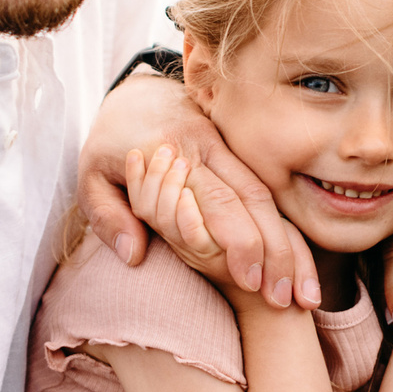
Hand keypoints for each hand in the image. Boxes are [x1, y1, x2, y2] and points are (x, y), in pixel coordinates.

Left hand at [77, 71, 321, 308]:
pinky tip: (297, 262)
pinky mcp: (235, 155)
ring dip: (286, 243)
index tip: (249, 283)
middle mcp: (207, 150)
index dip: (237, 242)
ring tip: (302, 291)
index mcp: (174, 152)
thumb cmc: (108, 143)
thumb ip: (108, 217)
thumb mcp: (90, 178)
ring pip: (266, 195)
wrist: (135, 95)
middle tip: (283, 297)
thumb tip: (134, 256)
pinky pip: (266, 190)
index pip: (216, 202)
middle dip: (274, 249)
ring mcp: (226, 150)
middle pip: (253, 199)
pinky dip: (283, 227)